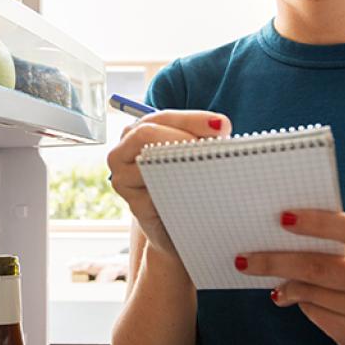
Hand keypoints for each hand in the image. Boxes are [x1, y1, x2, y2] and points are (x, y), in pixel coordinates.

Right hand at [106, 110, 231, 254]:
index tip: (222, 126)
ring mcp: (123, 179)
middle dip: (183, 138)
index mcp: (136, 132)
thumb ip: (199, 136)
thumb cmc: (183, 183)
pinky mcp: (133, 205)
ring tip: (209, 168)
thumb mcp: (190, 154)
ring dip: (181, 164)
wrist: (175, 227)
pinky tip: (197, 193)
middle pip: (146, 134)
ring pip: (148, 162)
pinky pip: (154, 193)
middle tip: (215, 148)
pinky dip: (177, 191)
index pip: (162, 118)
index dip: (193, 119)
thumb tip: (220, 127)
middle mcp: (122, 152)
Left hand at [237, 210, 344, 344]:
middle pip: (321, 269)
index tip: (282, 217)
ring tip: (259, 273)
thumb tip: (281, 231)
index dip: (318, 223)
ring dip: (285, 286)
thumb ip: (336, 243)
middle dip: (277, 262)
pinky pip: (317, 316)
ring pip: (313, 295)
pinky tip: (290, 297)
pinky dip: (301, 304)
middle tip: (244, 259)